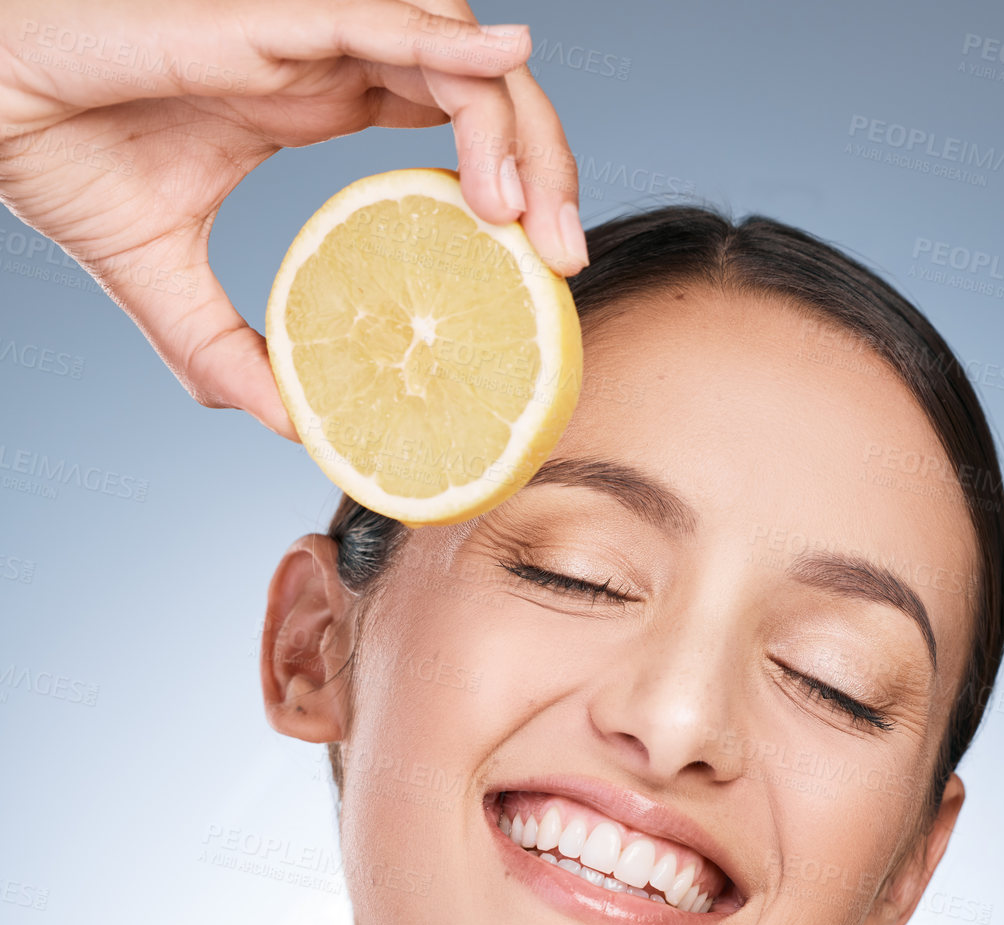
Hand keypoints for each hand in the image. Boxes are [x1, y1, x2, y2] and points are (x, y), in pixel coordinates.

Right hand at [0, 0, 585, 435]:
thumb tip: (285, 424)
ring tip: (532, 222)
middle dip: (543, 169)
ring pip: (457, 53)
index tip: (540, 270)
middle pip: (479, 91)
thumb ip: (225, 351)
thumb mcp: (161, 280)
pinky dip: (458, 48)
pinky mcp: (276, 12)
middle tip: (564, 262)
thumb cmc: (58, 152)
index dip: (508, 183)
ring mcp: (307, 27)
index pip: (446, 123)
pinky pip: (392, 17)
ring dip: (515, 129)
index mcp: (312, 98)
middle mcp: (326, 56)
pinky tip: (509, 73)